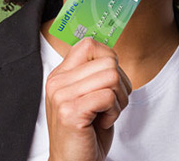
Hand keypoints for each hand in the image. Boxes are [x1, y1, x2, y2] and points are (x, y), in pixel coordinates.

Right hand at [45, 37, 131, 160]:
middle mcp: (58, 82)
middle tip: (110, 104)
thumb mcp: (88, 96)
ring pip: (111, 76)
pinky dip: (114, 111)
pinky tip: (102, 122)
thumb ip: (94, 74)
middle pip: (107, 61)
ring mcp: (62, 96)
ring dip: (119, 99)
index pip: (89, 44)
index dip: (109, 58)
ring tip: (106, 113)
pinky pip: (108, 96)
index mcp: (61, 75)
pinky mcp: (71, 112)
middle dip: (120, 84)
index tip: (110, 80)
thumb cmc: (86, 133)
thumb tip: (111, 55)